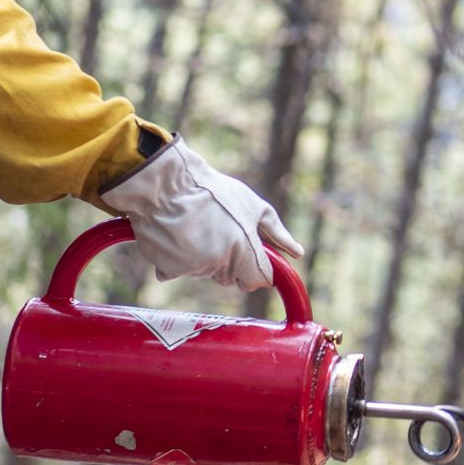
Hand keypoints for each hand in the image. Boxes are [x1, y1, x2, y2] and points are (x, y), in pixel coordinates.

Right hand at [99, 135, 302, 289]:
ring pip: (204, 273)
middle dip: (227, 261)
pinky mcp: (168, 270)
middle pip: (230, 277)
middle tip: (216, 230)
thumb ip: (276, 233)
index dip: (255, 268)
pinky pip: (176, 272)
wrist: (166, 184)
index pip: (258, 280)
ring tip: (193, 226)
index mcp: (244, 251)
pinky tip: (175, 235)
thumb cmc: (212, 191)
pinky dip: (175, 259)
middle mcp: (220, 264)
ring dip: (200, 258)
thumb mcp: (253, 206)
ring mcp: (193, 269)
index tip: (247, 254)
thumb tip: (298, 253)